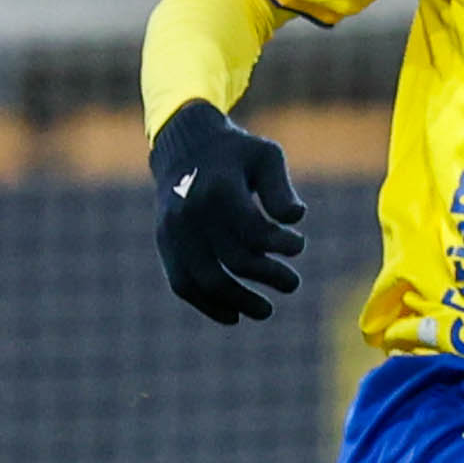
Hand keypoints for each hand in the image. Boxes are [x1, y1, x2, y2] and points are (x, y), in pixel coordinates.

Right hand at [150, 99, 304, 323]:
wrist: (183, 146)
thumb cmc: (235, 154)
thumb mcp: (265, 156)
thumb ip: (281, 188)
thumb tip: (295, 218)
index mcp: (220, 189)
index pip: (256, 232)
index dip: (284, 246)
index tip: (298, 245)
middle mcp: (192, 213)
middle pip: (235, 261)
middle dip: (270, 277)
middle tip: (292, 283)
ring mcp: (174, 231)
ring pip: (206, 281)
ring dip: (239, 302)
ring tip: (266, 310)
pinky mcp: (164, 243)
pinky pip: (182, 284)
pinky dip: (207, 305)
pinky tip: (233, 316)